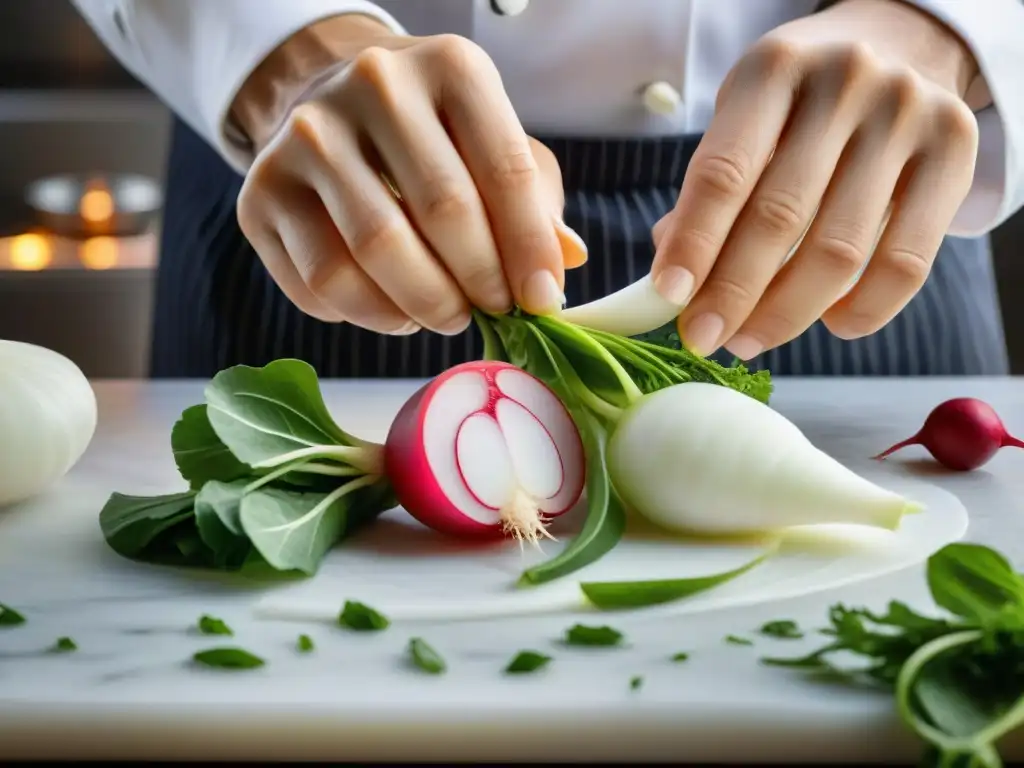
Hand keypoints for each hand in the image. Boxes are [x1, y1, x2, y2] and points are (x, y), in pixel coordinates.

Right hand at [233, 17, 584, 335]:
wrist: (329, 105)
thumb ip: (534, 199)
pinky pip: (320, 283)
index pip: (505, 169)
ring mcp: (305, 135)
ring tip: (444, 314)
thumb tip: (563, 260)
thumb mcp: (494, 144)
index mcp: (450, 66)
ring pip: (374, 253)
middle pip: (442, 212)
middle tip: (492, 312)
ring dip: (423, 306)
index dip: (528, 248)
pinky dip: (367, 314)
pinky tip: (392, 307)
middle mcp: (373, 86)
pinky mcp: (260, 191)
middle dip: (479, 282)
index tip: (541, 301)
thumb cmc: (432, 136)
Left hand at [650, 0, 980, 359]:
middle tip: (704, 338)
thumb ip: (711, 193)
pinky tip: (831, 323)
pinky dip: (864, 309)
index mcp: (774, 69)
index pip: (724, 173)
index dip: (694, 243)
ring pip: (841, 250)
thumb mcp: (744, 121)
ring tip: (749, 339)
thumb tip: (676, 284)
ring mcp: (906, 115)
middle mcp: (846, 82)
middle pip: (780, 217)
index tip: (669, 298)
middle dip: (733, 293)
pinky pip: (908, 261)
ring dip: (786, 313)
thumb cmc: (800, 103)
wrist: (899, 47)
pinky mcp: (955, 150)